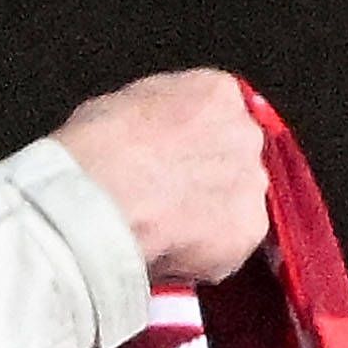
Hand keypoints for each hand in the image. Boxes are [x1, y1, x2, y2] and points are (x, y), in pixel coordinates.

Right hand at [52, 70, 268, 283]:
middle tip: (160, 195)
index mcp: (215, 94)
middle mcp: (244, 135)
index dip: (186, 140)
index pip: (214, 113)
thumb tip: (147, 135)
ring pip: (233, 202)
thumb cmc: (97, 153)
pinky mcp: (247, 230)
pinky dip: (201, 253)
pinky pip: (229, 245)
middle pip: (231, 158)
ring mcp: (250, 184)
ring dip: (204, 216)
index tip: (165, 156)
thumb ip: (154, 117)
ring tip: (158, 228)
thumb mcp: (116, 105)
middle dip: (201, 177)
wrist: (98, 200)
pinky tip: (165, 248)